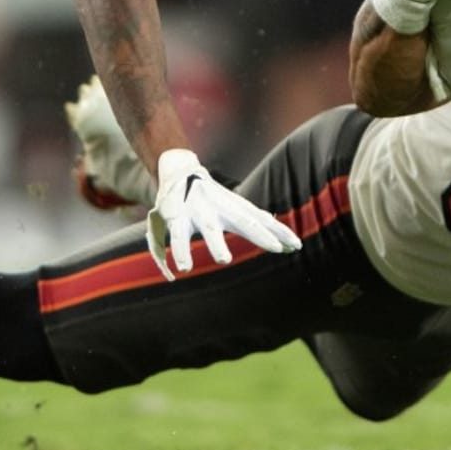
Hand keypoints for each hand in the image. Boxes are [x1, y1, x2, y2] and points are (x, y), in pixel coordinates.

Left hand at [145, 149, 300, 280]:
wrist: (182, 172)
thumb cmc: (170, 206)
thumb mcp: (156, 224)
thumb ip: (159, 252)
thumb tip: (172, 277)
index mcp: (179, 214)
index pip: (179, 233)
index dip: (181, 250)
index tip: (184, 268)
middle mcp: (201, 208)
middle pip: (210, 226)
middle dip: (217, 243)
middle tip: (224, 260)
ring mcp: (221, 204)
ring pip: (243, 219)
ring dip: (262, 234)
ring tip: (283, 248)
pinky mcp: (237, 203)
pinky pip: (259, 218)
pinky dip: (276, 230)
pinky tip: (293, 242)